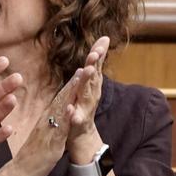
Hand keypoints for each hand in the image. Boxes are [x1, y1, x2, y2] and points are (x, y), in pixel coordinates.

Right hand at [4, 68, 86, 175]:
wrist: (20, 172)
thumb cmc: (32, 155)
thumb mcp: (43, 135)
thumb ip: (49, 124)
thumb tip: (56, 116)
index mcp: (46, 119)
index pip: (60, 99)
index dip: (71, 85)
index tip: (80, 71)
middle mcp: (47, 121)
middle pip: (62, 98)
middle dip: (75, 83)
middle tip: (86, 67)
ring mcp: (48, 130)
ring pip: (62, 108)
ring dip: (72, 93)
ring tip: (81, 79)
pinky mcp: (51, 143)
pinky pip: (59, 129)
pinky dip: (65, 118)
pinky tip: (71, 108)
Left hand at [67, 36, 108, 160]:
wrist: (81, 135)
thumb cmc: (83, 104)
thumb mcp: (88, 83)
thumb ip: (94, 65)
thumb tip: (103, 41)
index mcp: (92, 85)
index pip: (96, 66)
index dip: (99, 53)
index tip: (103, 40)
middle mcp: (91, 95)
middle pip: (93, 78)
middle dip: (95, 65)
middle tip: (95, 54)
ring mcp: (86, 109)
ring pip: (86, 95)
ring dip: (87, 84)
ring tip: (89, 72)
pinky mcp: (78, 123)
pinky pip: (76, 118)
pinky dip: (74, 114)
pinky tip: (71, 110)